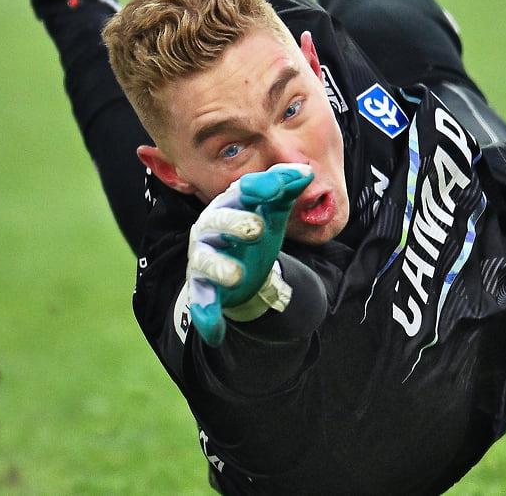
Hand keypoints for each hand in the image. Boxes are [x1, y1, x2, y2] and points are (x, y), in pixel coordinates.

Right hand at [184, 164, 313, 345]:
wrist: (241, 269)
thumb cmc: (255, 230)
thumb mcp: (273, 211)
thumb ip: (286, 190)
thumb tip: (304, 173)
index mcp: (230, 204)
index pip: (241, 192)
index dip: (258, 188)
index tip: (278, 189)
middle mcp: (211, 228)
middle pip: (217, 220)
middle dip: (234, 223)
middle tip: (256, 230)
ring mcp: (204, 257)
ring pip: (204, 260)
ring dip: (219, 267)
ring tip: (237, 277)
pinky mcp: (203, 286)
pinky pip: (201, 298)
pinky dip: (206, 314)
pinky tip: (215, 332)